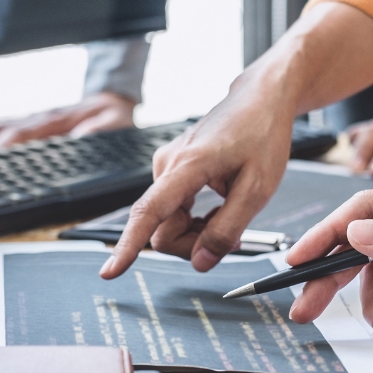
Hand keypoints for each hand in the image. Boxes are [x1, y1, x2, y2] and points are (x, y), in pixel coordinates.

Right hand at [0, 91, 135, 151]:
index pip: (22, 133)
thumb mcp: (110, 124)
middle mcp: (37, 120)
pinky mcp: (28, 125)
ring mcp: (30, 121)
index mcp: (55, 122)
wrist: (113, 100)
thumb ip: (96, 130)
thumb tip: (78, 136)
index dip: (3, 144)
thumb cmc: (110, 116)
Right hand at [99, 60, 298, 275]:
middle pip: (162, 230)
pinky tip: (219, 205)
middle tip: (231, 235)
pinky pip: (174, 210)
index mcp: (187, 165)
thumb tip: (200, 262)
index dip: (129, 246)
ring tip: (229, 213)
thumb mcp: (258, 190)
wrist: (260, 100)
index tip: (110, 271)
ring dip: (197, 231)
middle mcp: (167, 165)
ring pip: (169, 223)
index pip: (149, 213)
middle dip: (193, 243)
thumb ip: (227, 229)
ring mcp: (167, 166)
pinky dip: (196, 219)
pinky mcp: (172, 170)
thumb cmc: (262, 135)